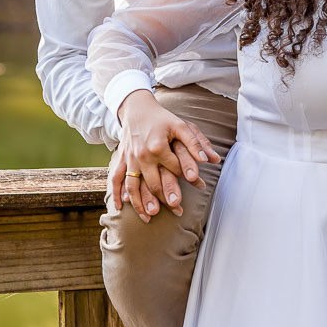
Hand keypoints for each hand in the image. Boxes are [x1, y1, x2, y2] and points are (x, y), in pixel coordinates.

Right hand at [115, 89, 220, 221]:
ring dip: (140, 203)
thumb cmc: (162, 118)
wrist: (136, 108)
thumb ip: (196, 142)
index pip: (176, 168)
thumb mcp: (182, 125)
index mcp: (159, 147)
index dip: (190, 178)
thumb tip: (210, 159)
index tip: (201, 187)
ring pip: (133, 186)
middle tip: (176, 211)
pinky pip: (116, 179)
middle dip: (166, 198)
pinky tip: (121, 207)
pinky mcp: (120, 158)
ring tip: (149, 218)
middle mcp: (142, 155)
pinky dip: (117, 193)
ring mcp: (130, 158)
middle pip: (154, 183)